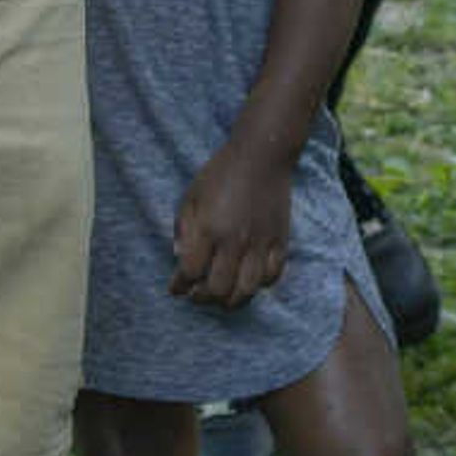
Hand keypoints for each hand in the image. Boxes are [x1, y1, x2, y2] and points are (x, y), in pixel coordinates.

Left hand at [169, 141, 295, 309]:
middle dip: (203, 298)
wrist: (262, 155)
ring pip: (246, 290)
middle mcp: (235, 241)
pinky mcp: (280, 241)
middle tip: (197, 294)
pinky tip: (247, 281)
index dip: (179, 285)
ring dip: (230, 300)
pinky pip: (271, 277)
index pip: (191, 272)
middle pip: (218, 289)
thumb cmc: (221, 173)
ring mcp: (260, 243)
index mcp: (210, 228)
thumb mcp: (192, 195)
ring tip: (221, 296)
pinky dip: (258, 285)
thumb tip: (180, 257)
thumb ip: (183, 228)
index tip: (175, 288)